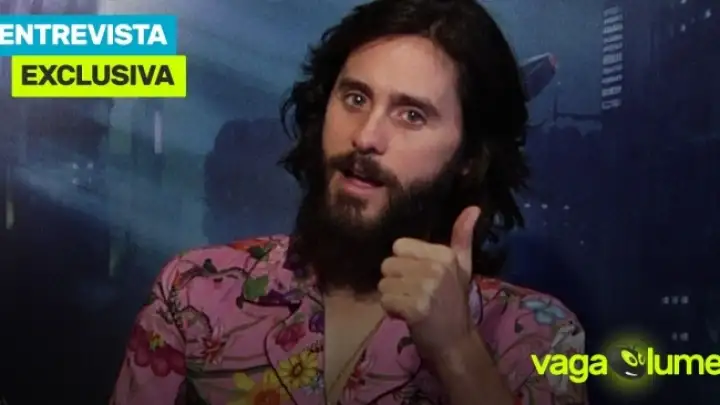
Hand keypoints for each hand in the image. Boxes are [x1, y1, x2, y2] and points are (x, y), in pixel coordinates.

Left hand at [378, 206, 481, 359]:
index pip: (399, 246)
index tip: (419, 278)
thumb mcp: (461, 267)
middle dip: (395, 281)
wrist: (456, 342)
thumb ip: (462, 237)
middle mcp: (435, 267)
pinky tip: (407, 316)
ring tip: (411, 305)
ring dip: (392, 297)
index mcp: (444, 254)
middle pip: (388, 264)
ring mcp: (425, 287)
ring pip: (383, 283)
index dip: (403, 264)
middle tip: (414, 294)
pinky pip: (385, 300)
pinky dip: (391, 311)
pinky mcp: (414, 307)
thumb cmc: (454, 303)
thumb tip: (473, 208)